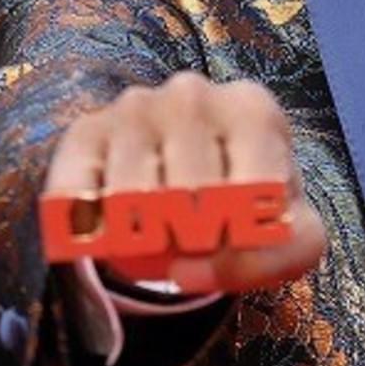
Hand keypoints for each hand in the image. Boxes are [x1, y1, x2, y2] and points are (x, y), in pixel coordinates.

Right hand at [44, 72, 326, 294]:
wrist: (199, 175)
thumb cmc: (253, 200)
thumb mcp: (291, 233)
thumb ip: (273, 259)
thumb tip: (187, 271)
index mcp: (253, 110)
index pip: (252, 188)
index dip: (241, 235)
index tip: (234, 240)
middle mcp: (193, 94)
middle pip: (186, 196)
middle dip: (188, 239)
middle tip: (191, 242)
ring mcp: (135, 106)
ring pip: (129, 196)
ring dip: (138, 237)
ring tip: (156, 231)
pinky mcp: (85, 129)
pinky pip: (74, 193)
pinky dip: (85, 227)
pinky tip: (107, 230)